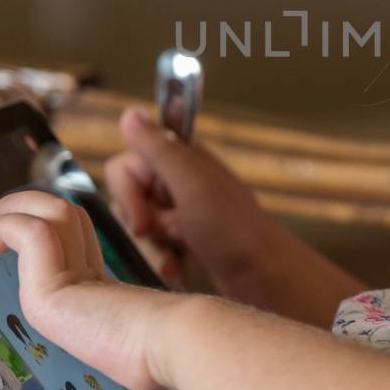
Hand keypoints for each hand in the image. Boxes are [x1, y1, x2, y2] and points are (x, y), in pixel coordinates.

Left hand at [0, 190, 188, 389]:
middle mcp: (95, 276)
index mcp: (112, 296)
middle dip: (31, 207)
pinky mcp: (58, 283)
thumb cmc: (166, 364)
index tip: (25, 229)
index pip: (80, 243)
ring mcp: (78, 276)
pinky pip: (29, 236)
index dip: (54, 228)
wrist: (178, 347)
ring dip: (15, 209)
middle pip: (66, 218)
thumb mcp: (140, 361)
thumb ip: (136, 360)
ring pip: (51, 216)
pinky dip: (10, 227)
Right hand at [103, 106, 278, 294]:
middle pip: (126, 201)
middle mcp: (177, 182)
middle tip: (174, 238)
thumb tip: (130, 112)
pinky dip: (162, 262)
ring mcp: (181, 213)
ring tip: (176, 264)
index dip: (128, 196)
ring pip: (137, 229)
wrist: (265, 277)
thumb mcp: (192, 184)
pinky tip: (177, 273)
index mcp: (180, 159)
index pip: (124, 167)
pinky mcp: (185, 241)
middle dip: (143, 229)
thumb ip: (159, 149)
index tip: (143, 224)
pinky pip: (154, 248)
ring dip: (153, 250)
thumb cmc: (232, 229)